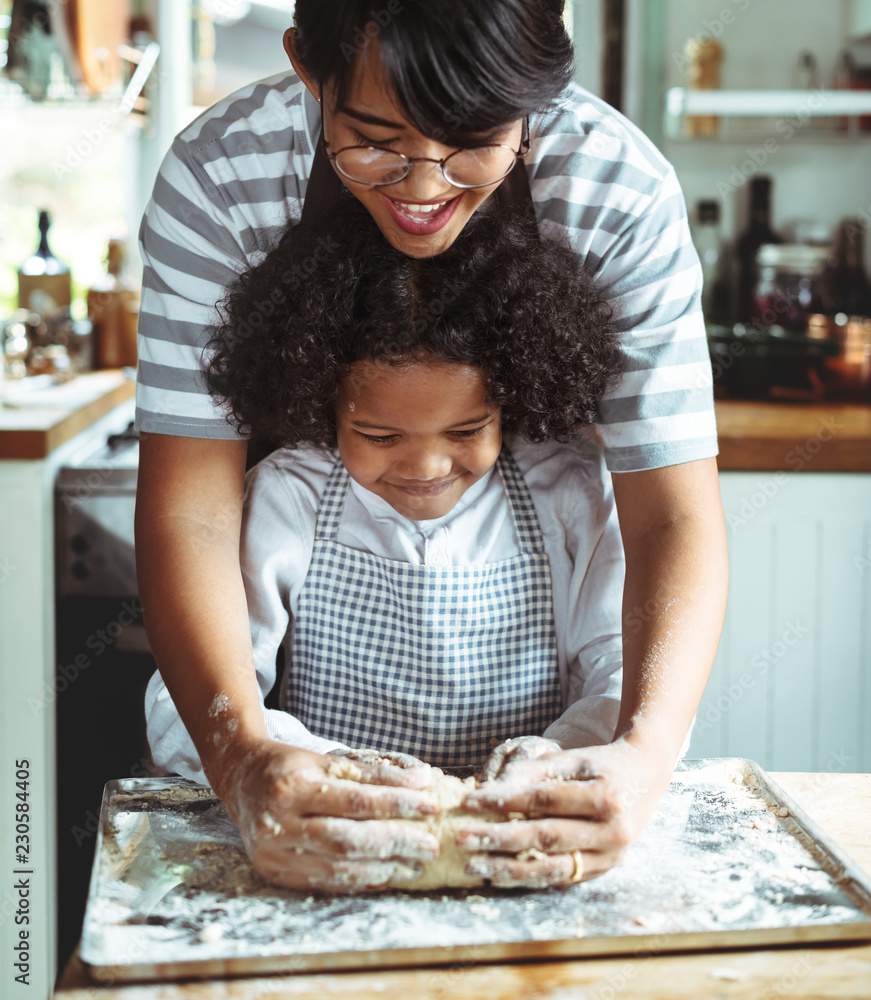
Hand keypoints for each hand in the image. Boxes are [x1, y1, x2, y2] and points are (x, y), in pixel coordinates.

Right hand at [215, 738, 440, 892]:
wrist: (240, 779)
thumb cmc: (289, 765)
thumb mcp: (325, 758)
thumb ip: (371, 772)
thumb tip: (421, 779)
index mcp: (293, 786)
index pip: (355, 800)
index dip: (396, 804)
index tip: (429, 803)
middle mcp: (278, 822)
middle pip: (347, 839)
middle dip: (395, 842)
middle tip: (431, 843)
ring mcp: (272, 852)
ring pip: (337, 867)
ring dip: (383, 867)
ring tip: (414, 863)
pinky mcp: (272, 872)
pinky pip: (323, 882)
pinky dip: (358, 880)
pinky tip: (385, 873)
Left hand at [457, 737, 673, 887]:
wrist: (647, 776)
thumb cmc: (602, 763)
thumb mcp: (571, 757)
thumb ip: (533, 772)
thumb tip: (488, 792)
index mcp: (605, 796)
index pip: (544, 801)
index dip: (504, 802)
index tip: (470, 802)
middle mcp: (612, 831)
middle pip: (545, 837)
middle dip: (499, 839)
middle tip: (462, 838)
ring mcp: (611, 856)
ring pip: (552, 868)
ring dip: (509, 869)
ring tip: (475, 865)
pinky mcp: (605, 870)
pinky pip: (562, 877)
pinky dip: (529, 877)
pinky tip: (500, 874)